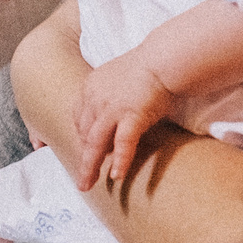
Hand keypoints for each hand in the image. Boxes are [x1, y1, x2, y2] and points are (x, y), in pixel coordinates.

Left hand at [72, 58, 174, 189]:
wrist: (165, 58)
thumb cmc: (149, 66)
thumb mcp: (119, 78)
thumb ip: (111, 96)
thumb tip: (115, 118)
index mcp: (91, 86)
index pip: (78, 118)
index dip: (81, 137)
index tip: (83, 151)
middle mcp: (96, 98)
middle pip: (83, 134)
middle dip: (83, 157)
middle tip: (83, 178)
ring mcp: (112, 108)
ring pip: (95, 143)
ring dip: (90, 167)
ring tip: (88, 184)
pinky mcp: (132, 115)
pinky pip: (122, 144)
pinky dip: (119, 160)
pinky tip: (117, 175)